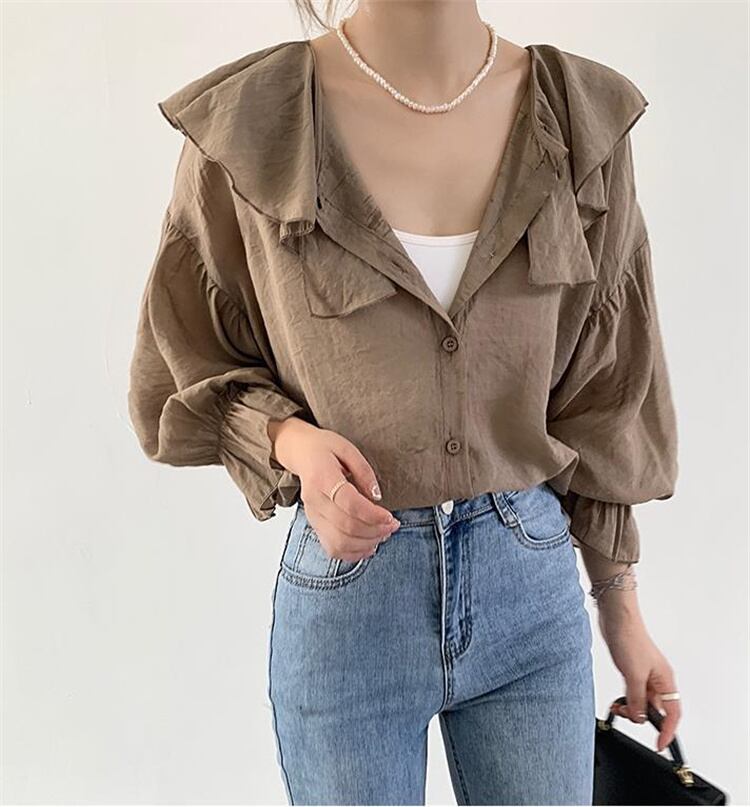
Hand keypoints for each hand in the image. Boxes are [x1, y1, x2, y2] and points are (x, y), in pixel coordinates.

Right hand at [267, 416, 399, 561]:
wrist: (300, 453)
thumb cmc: (325, 449)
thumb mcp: (348, 449)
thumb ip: (364, 472)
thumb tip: (376, 497)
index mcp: (322, 478)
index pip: (349, 504)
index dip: (373, 515)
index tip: (390, 516)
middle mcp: (314, 501)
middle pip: (346, 527)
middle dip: (375, 531)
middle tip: (393, 525)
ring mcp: (312, 516)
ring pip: (339, 543)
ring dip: (366, 544)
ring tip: (383, 534)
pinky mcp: (314, 525)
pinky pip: (332, 549)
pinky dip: (352, 553)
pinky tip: (368, 546)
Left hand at [597, 595, 681, 752]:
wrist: (616, 619)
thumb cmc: (630, 639)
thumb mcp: (634, 675)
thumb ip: (637, 700)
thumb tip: (639, 718)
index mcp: (666, 681)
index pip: (672, 714)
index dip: (667, 731)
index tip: (659, 744)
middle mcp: (658, 680)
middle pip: (656, 709)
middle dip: (642, 717)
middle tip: (626, 715)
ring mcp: (645, 675)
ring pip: (642, 702)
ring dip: (631, 708)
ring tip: (618, 706)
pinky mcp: (632, 670)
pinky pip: (632, 693)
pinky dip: (625, 699)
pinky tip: (616, 699)